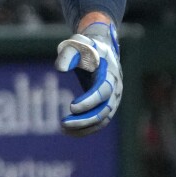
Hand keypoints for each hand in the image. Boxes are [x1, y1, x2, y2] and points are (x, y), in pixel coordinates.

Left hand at [55, 22, 121, 136]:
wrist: (101, 49)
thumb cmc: (85, 47)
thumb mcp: (76, 44)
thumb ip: (68, 54)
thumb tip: (60, 69)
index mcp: (110, 73)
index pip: (103, 92)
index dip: (89, 101)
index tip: (72, 107)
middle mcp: (115, 89)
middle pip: (105, 110)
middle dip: (85, 119)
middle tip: (64, 123)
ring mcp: (114, 99)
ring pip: (103, 119)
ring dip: (84, 127)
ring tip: (63, 129)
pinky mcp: (107, 105)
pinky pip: (100, 122)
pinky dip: (86, 128)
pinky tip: (69, 132)